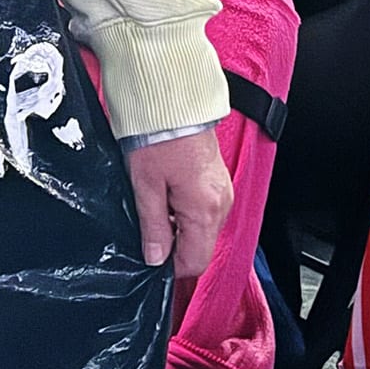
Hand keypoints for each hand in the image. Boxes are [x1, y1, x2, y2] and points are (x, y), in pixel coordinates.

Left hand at [124, 131, 232, 281]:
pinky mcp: (219, 181)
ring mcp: (223, 192)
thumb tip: (155, 259)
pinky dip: (187, 212)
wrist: (174, 102)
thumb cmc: (158, 136)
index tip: (151, 256)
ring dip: (180, 227)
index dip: (170, 266)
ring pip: (203, 229)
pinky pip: (206, 210)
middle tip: (149, 226)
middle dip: (175, 245)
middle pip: (201, 247)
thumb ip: (154, 227)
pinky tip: (168, 194)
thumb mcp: (146, 186)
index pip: (195, 262)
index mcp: (205, 210)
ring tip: (156, 204)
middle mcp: (221, 204)